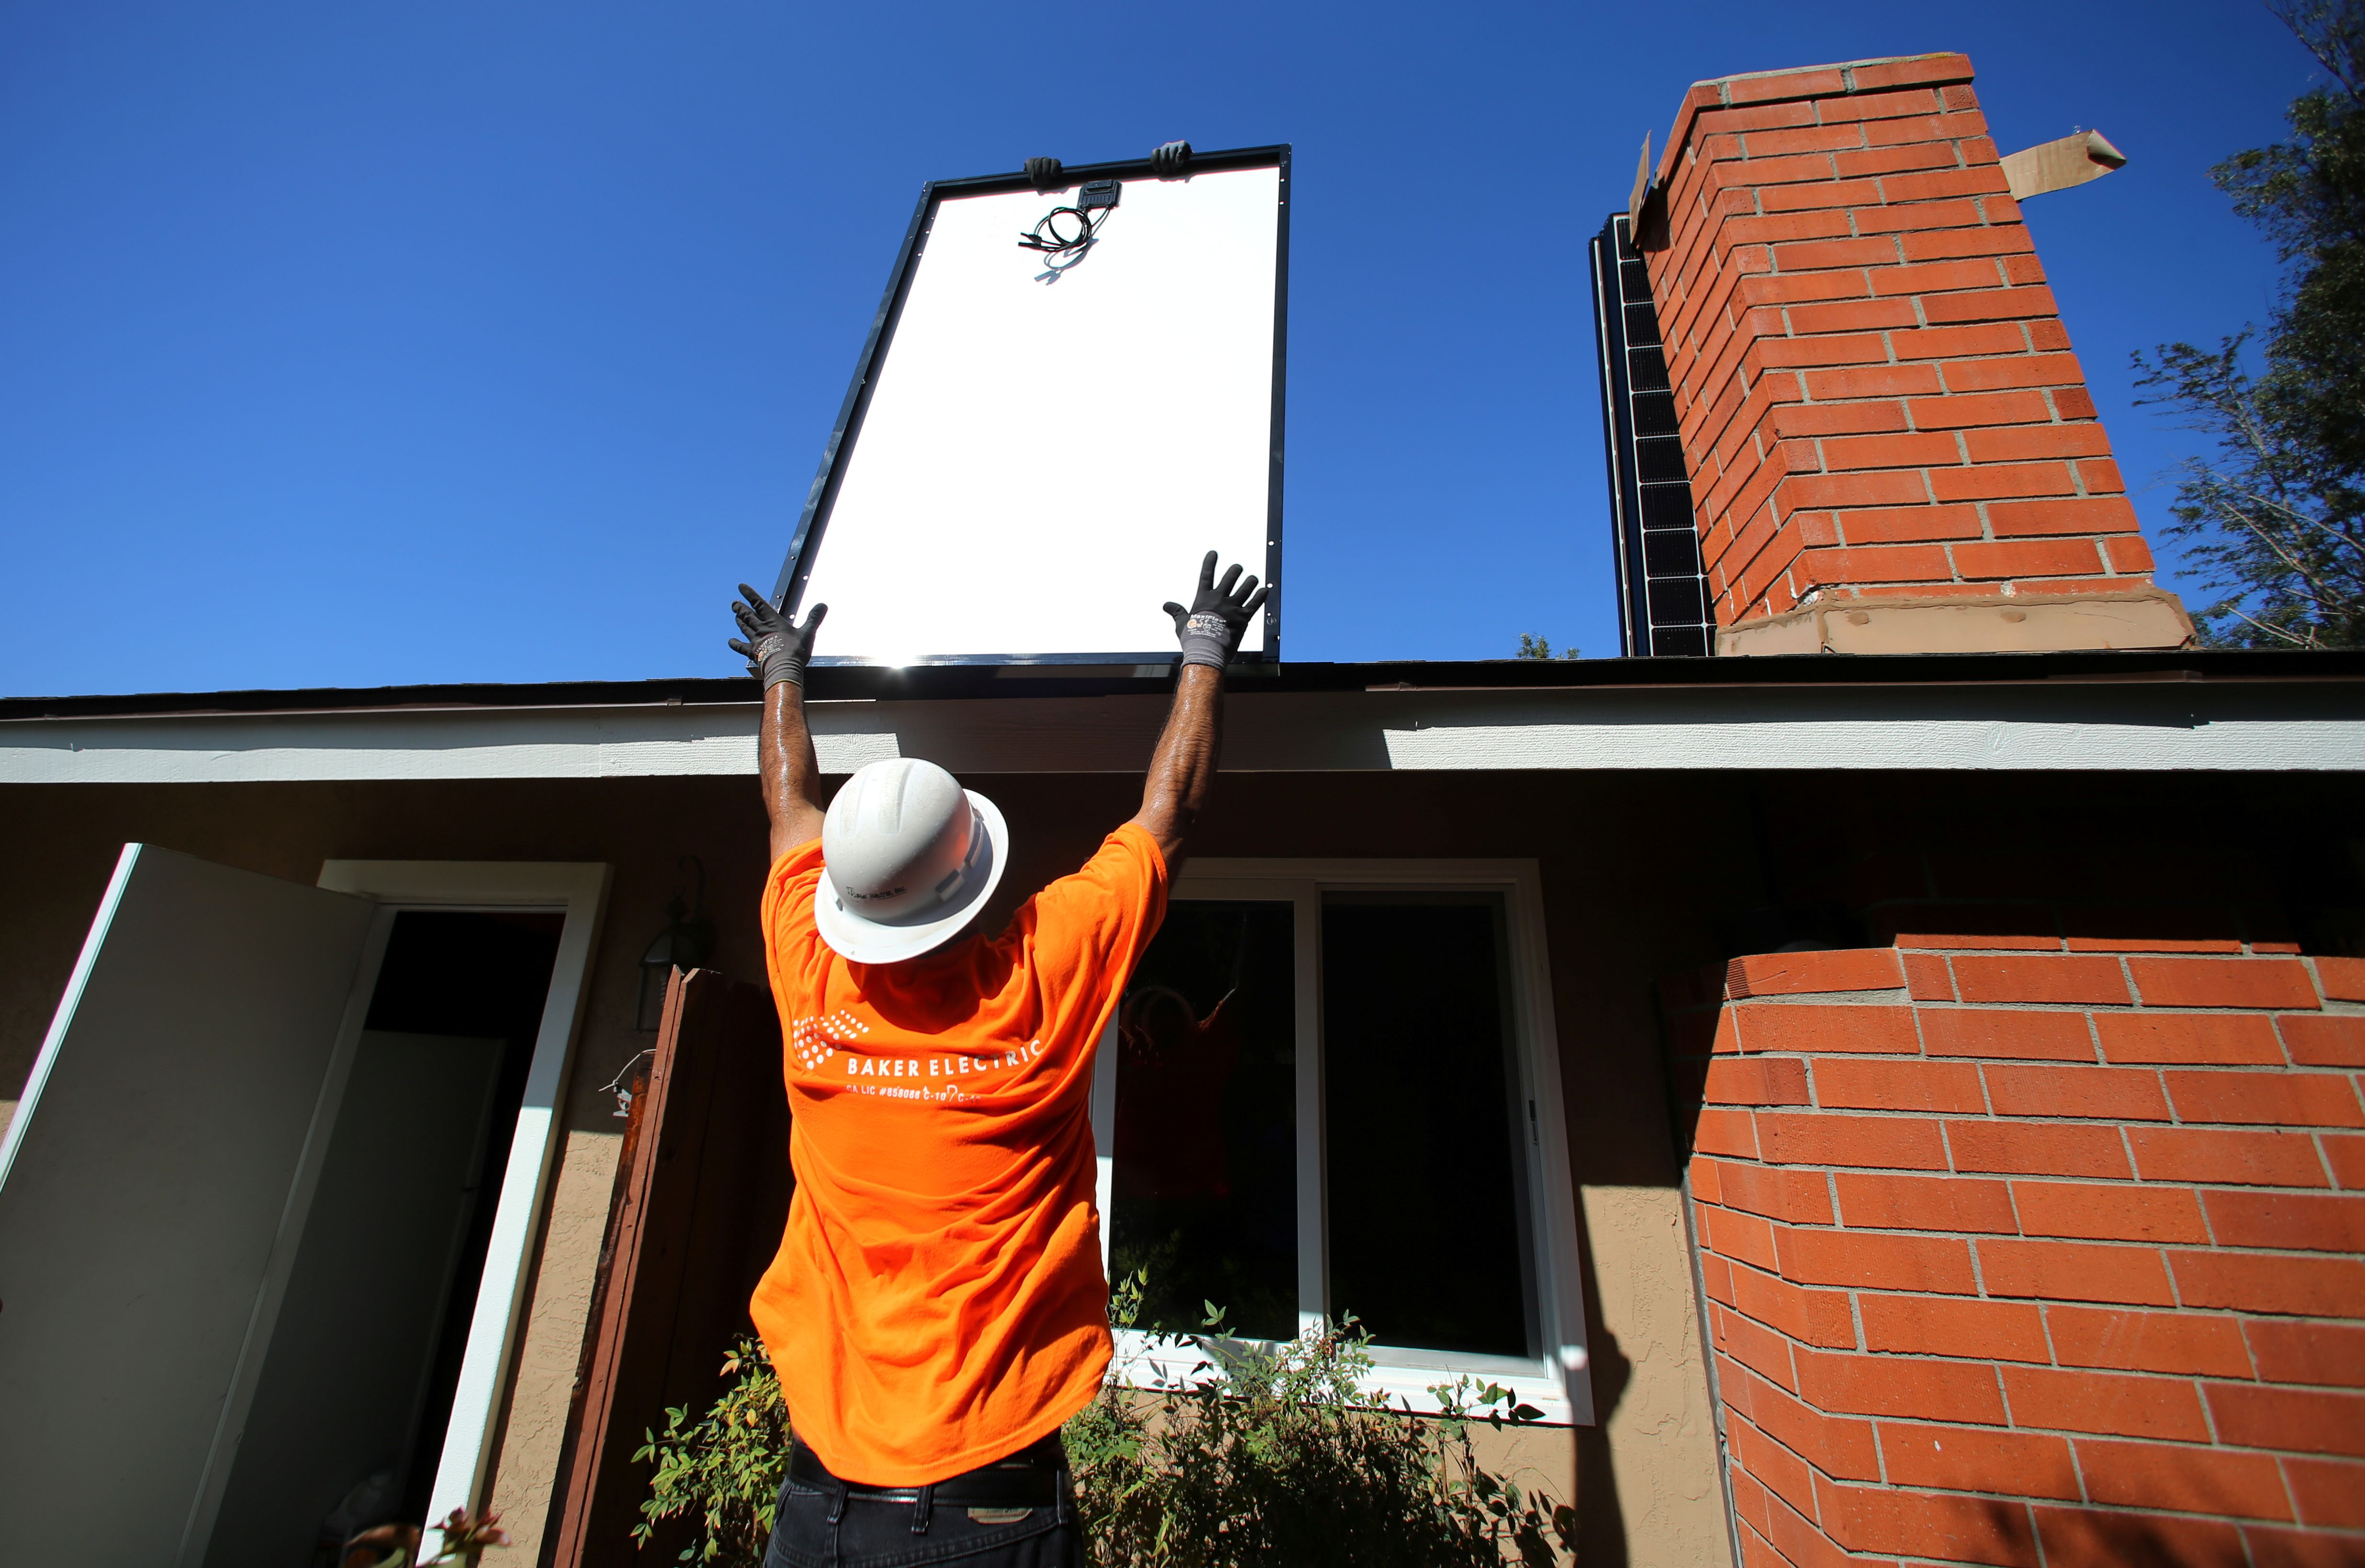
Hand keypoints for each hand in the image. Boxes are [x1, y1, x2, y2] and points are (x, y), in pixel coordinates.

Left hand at [729, 585, 827, 688]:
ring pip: (744, 628)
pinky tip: (730, 642)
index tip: (741, 587)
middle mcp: (762, 629)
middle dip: (740, 608)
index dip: (750, 594)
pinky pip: (741, 647)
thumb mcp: (808, 632)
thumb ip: (814, 618)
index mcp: (774, 621)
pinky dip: (735, 644)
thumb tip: (823, 605)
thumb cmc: (796, 650)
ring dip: (739, 621)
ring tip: (735, 615)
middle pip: (747, 615)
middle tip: (734, 603)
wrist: (784, 668)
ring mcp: (756, 641)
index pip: (759, 604)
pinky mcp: (753, 653)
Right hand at [1162, 551, 1269, 669]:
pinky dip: (1261, 596)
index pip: (1206, 575)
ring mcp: (1232, 607)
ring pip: (1245, 588)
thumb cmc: (1193, 638)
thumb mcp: (1181, 623)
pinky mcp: (1243, 617)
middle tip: (1238, 568)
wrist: (1206, 650)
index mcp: (1204, 598)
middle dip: (1235, 571)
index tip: (1213, 553)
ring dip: (1250, 581)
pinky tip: (1265, 590)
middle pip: (1230, 578)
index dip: (1210, 563)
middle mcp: (1219, 599)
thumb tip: (1166, 605)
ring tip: (1252, 579)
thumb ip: (1176, 611)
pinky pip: (1255, 603)